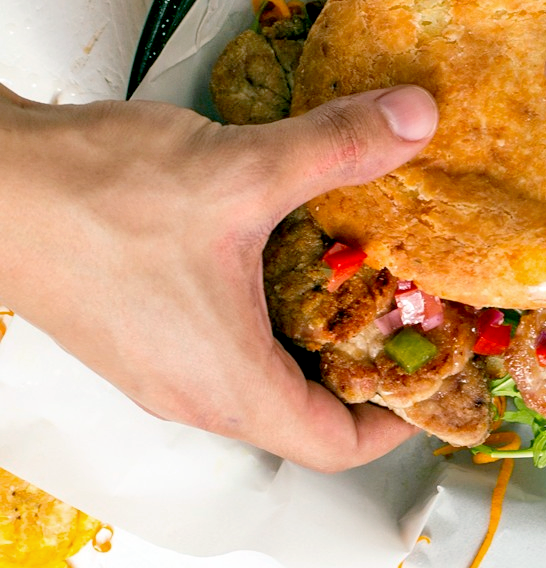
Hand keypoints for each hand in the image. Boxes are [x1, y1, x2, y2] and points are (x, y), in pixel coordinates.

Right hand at [0, 83, 437, 470]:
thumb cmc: (94, 198)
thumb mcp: (240, 171)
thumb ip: (337, 147)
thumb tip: (416, 120)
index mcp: (231, 385)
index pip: (335, 447)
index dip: (395, 424)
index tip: (428, 379)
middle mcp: (197, 396)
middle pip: (305, 422)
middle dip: (363, 379)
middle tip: (404, 324)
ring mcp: (163, 373)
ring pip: (262, 388)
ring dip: (314, 349)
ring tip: (357, 290)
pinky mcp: (139, 341)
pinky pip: (223, 357)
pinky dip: (267, 328)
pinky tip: (279, 267)